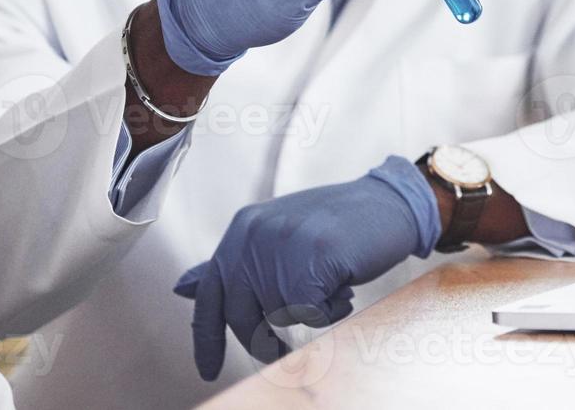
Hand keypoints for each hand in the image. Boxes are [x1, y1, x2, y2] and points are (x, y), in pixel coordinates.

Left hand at [173, 156, 440, 380]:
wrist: (391, 202)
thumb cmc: (337, 224)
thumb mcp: (278, 237)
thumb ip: (235, 263)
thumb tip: (183, 287)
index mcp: (243, 228)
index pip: (210, 294)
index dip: (207, 338)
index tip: (207, 370)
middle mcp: (254, 235)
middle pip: (243, 316)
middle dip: (265, 338)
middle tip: (288, 345)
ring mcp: (282, 246)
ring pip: (281, 317)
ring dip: (312, 313)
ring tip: (334, 283)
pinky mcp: (311, 262)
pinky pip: (310, 315)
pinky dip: (331, 310)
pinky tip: (345, 285)